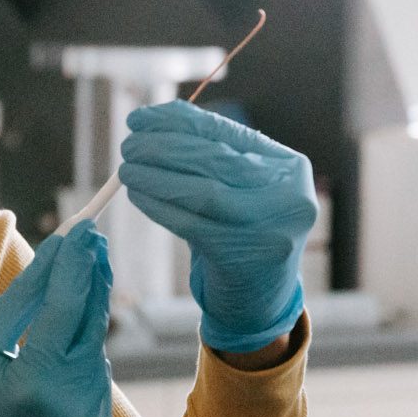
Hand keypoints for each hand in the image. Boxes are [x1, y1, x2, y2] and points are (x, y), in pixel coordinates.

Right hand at [0, 222, 114, 416]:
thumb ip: (26, 293)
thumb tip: (59, 248)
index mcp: (32, 386)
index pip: (65, 310)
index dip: (76, 265)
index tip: (85, 229)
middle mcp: (68, 408)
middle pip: (91, 325)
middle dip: (92, 278)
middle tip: (92, 239)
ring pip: (96, 347)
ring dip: (86, 316)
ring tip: (69, 291)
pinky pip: (95, 374)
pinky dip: (82, 353)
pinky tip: (61, 348)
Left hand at [117, 100, 315, 351]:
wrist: (260, 299)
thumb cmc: (243, 231)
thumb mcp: (243, 189)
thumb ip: (214, 155)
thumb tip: (156, 120)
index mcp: (290, 168)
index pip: (228, 133)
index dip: (180, 121)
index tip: (142, 117)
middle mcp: (289, 196)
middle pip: (216, 159)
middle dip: (164, 147)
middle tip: (129, 144)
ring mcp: (270, 229)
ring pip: (203, 191)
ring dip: (156, 176)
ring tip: (127, 168)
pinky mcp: (244, 258)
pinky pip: (191, 223)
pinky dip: (159, 206)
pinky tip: (137, 195)